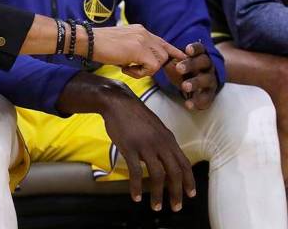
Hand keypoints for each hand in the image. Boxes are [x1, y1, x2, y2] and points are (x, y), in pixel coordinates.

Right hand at [91, 24, 186, 77]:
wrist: (88, 41)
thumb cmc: (99, 45)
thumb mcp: (122, 44)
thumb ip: (135, 48)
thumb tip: (142, 61)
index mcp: (140, 30)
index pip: (163, 42)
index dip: (173, 53)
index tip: (181, 59)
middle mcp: (144, 33)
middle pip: (164, 54)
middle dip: (154, 66)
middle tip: (135, 69)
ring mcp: (143, 40)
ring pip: (160, 61)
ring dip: (145, 70)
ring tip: (127, 67)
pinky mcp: (140, 50)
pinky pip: (151, 68)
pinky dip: (139, 73)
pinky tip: (125, 68)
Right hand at [103, 87, 195, 211]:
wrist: (118, 102)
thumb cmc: (135, 115)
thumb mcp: (156, 127)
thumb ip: (163, 143)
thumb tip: (168, 159)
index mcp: (168, 139)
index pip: (184, 164)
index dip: (189, 181)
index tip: (191, 195)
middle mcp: (161, 144)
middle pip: (174, 172)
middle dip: (177, 192)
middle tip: (176, 207)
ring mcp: (145, 146)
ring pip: (158, 175)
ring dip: (158, 194)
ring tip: (156, 207)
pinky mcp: (130, 148)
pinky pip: (136, 172)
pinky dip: (137, 187)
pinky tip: (135, 196)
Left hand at [164, 42, 217, 109]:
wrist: (201, 82)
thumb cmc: (186, 68)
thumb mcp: (179, 60)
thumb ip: (170, 57)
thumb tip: (155, 55)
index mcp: (200, 55)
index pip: (200, 49)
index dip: (195, 48)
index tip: (187, 50)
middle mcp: (208, 66)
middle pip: (203, 62)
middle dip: (191, 65)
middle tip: (178, 68)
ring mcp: (210, 80)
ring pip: (206, 80)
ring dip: (195, 83)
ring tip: (184, 86)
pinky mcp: (209, 94)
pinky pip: (206, 98)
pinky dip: (197, 101)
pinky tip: (188, 104)